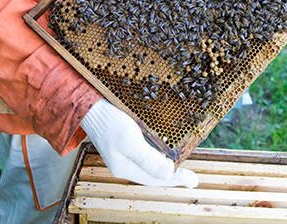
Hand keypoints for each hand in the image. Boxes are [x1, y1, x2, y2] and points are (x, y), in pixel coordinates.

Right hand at [80, 99, 197, 187]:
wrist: (92, 105)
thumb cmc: (110, 122)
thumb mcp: (130, 140)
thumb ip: (148, 158)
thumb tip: (169, 172)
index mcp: (125, 167)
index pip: (154, 179)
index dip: (175, 180)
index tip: (192, 180)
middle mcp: (126, 163)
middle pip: (154, 174)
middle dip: (174, 176)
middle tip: (193, 180)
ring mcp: (127, 152)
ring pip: (152, 163)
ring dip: (168, 166)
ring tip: (184, 168)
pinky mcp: (129, 141)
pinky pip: (148, 151)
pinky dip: (161, 153)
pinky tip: (170, 150)